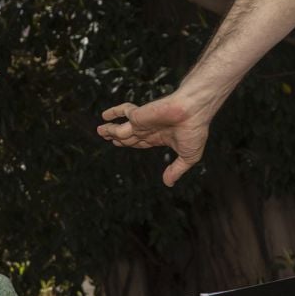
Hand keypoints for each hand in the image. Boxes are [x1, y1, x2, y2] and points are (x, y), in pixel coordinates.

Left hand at [98, 88, 216, 184]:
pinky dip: (113, 113)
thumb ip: (177, 169)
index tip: (120, 143)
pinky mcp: (138, 115)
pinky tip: (104, 116)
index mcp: (160, 137)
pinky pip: (123, 112)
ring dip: (110, 130)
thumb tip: (169, 183)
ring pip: (122, 128)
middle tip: (108, 138)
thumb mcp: (189, 156)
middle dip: (118, 137)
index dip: (131, 144)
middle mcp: (149, 129)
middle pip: (129, 136)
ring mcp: (143, 122)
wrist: (194, 111)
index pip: (141, 142)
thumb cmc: (195, 130)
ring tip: (100, 130)